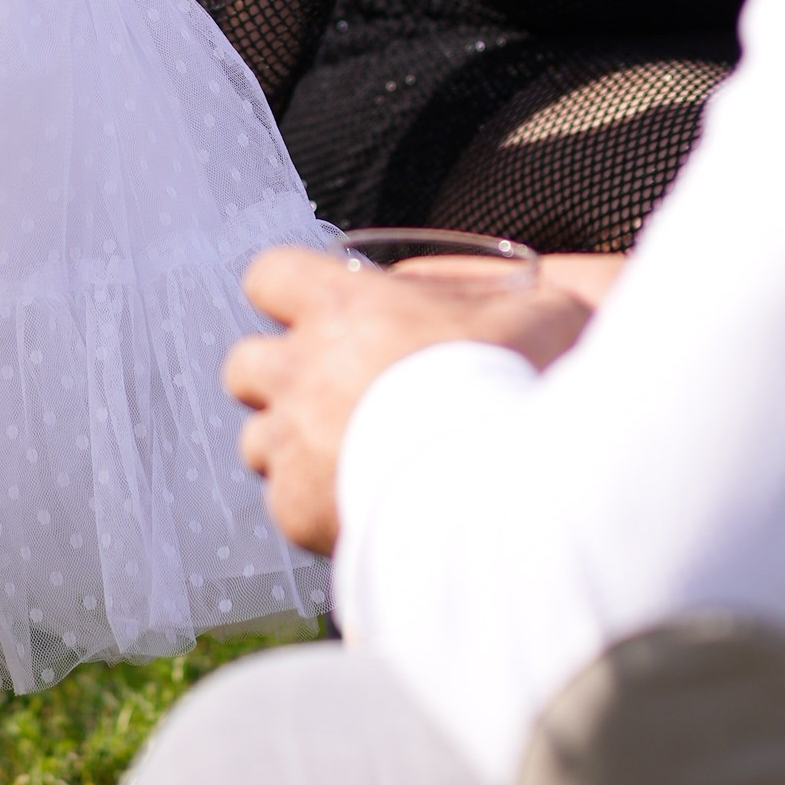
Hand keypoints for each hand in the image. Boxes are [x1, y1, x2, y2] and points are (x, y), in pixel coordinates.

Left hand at [225, 241, 607, 554]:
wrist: (502, 489)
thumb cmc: (520, 387)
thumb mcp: (540, 315)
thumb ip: (513, 301)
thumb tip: (531, 298)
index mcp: (342, 308)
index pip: (268, 276)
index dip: (289, 291)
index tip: (320, 313)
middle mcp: (301, 370)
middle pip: (243, 365)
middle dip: (278, 379)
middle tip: (329, 394)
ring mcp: (292, 443)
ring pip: (256, 440)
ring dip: (292, 447)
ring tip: (349, 460)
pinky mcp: (296, 508)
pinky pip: (284, 503)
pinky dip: (313, 506)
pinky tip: (364, 508)